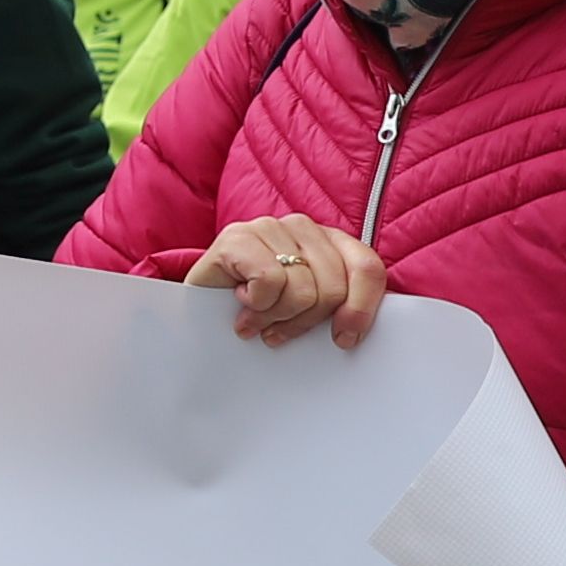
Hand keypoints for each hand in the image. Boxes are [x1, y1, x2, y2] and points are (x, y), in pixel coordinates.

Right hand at [183, 217, 386, 350]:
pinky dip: (257, 305)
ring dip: (277, 317)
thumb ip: (338, 307)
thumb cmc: (258, 311)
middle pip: (333, 287)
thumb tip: (358, 329)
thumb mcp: (308, 310)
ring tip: (258, 318)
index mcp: (329, 241)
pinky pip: (269, 282)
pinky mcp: (236, 236)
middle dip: (307, 321)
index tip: (343, 339)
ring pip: (302, 290)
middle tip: (280, 330)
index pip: (367, 268)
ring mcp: (268, 226)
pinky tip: (242, 303)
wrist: (197, 312)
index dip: (361, 309)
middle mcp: (302, 226)